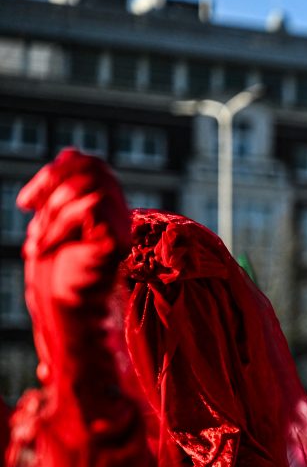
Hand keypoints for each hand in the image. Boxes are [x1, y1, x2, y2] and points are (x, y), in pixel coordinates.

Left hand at [17, 151, 129, 396]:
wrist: (64, 315)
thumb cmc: (59, 277)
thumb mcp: (56, 225)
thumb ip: (64, 191)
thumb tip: (71, 151)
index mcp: (107, 208)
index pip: (90, 164)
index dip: (56, 171)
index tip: (24, 203)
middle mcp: (120, 215)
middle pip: (91, 167)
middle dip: (53, 186)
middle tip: (31, 216)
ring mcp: (122, 229)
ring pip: (87, 187)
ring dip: (50, 214)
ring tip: (37, 243)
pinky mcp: (116, 244)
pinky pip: (89, 209)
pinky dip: (57, 226)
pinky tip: (44, 247)